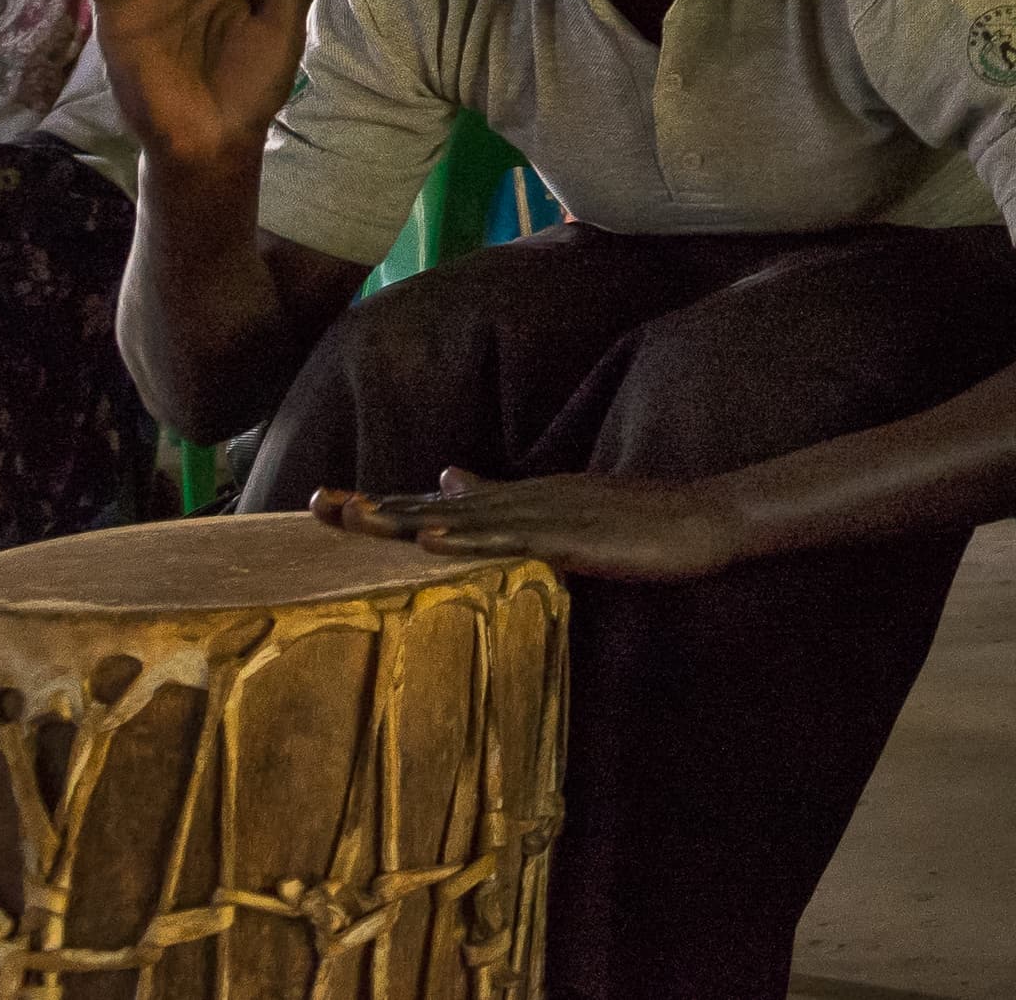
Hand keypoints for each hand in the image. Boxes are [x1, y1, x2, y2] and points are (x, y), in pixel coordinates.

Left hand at [315, 470, 742, 582]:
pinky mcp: (572, 535)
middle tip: (314, 505)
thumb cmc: (637, 522)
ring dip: (408, 518)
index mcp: (519, 498)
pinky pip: (511, 538)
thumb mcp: (560, 508)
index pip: (437, 503)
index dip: (383, 504)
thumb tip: (447, 476)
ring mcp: (547, 513)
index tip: (329, 505)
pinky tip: (432, 539)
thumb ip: (502, 497)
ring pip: (463, 518)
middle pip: (435, 505)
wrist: (701, 518)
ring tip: (356, 520)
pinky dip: (469, 536)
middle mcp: (523, 498)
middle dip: (375, 507)